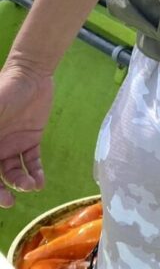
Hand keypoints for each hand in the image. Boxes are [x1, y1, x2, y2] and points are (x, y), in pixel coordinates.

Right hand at [0, 60, 52, 206]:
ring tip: (30, 186)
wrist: (30, 73)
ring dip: (21, 182)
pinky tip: (40, 182)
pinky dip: (36, 173)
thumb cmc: (4, 90)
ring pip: (13, 172)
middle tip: (9, 202)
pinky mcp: (31, 139)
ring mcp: (12, 145)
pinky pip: (32, 161)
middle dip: (0, 192)